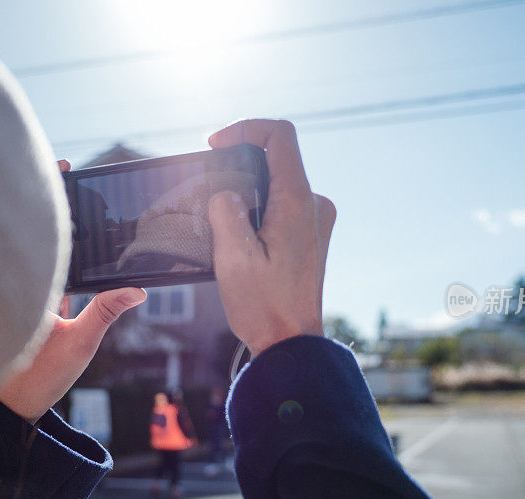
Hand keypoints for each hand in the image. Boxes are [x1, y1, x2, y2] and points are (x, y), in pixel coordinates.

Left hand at [0, 159, 146, 422]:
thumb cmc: (37, 378)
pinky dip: (65, 261)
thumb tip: (139, 288)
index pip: (43, 230)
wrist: (15, 409)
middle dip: (59, 206)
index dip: (50, 194)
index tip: (64, 168)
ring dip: (62, 234)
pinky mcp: (32, 307)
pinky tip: (85, 254)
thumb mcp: (80, 342)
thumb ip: (107, 309)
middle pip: (42, 236)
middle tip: (76, 177)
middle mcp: (22, 284)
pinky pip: (50, 275)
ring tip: (85, 209)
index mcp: (28, 285)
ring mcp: (26, 295)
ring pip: (45, 254)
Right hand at [207, 119, 335, 356]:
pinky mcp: (311, 237)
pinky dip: (258, 208)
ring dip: (247, 190)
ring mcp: (316, 221)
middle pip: (276, 159)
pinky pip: (283, 206)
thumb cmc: (264, 306)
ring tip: (220, 220)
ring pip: (277, 184)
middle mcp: (314, 205)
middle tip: (208, 187)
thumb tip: (224, 194)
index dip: (245, 128)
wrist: (292, 343)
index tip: (215, 144)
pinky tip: (238, 236)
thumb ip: (225, 213)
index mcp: (298, 202)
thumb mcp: (233, 258)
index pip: (280, 135)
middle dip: (238, 165)